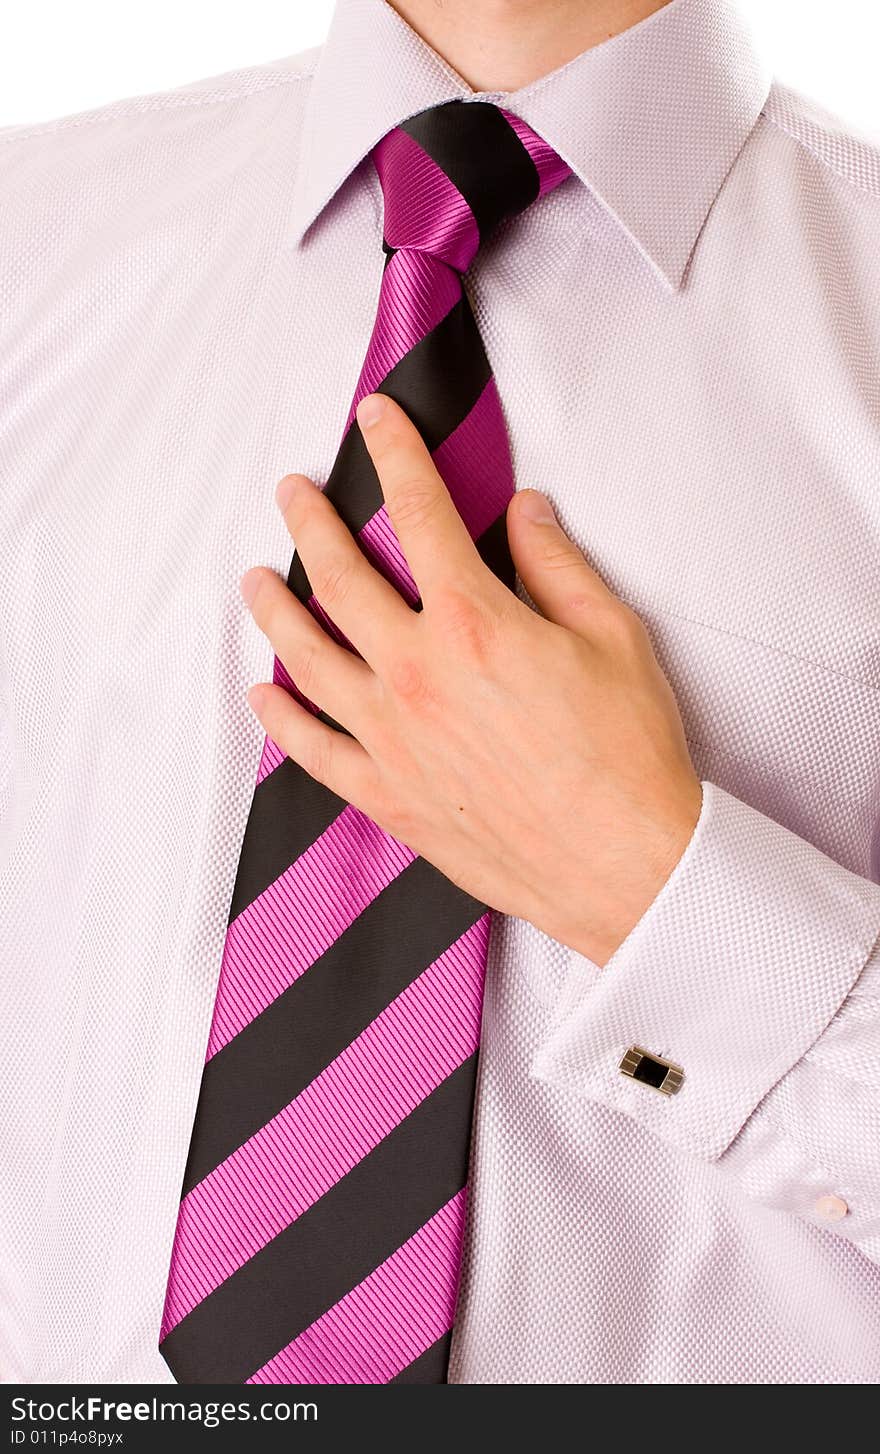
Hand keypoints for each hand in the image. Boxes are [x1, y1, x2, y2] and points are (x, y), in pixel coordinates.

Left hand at [240, 393, 701, 966]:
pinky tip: (263, 694)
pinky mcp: (389, 794)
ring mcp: (393, 738)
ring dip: (276, 611)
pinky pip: (314, 748)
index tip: (375, 421)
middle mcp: (417, 673)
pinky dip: (281, 718)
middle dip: (312, 523)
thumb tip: (525, 513)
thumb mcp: (614, 637)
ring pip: (309, 658)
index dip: (395, 455)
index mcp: (473, 622)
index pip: (419, 514)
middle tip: (292, 492)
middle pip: (341, 578)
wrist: (627, 866)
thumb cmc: (628, 756)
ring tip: (256, 580)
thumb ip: (557, 565)